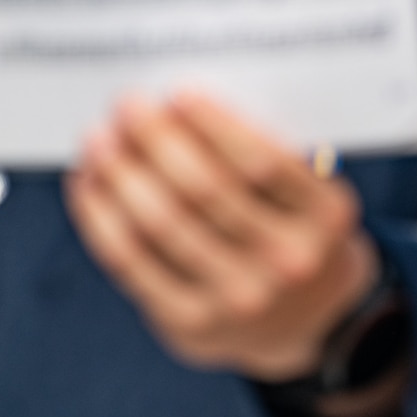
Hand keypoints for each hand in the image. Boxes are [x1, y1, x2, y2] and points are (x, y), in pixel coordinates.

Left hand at [64, 92, 378, 381]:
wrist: (308, 318)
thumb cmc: (300, 231)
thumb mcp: (314, 194)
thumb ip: (270, 159)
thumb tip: (180, 110)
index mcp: (326, 217)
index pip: (263, 163)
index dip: (215, 125)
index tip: (178, 92)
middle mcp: (286, 261)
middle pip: (205, 191)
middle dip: (158, 140)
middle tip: (128, 105)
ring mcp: (239, 298)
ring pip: (162, 225)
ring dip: (121, 174)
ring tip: (99, 139)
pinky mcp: (192, 324)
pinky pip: (133, 263)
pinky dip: (102, 218)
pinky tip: (90, 184)